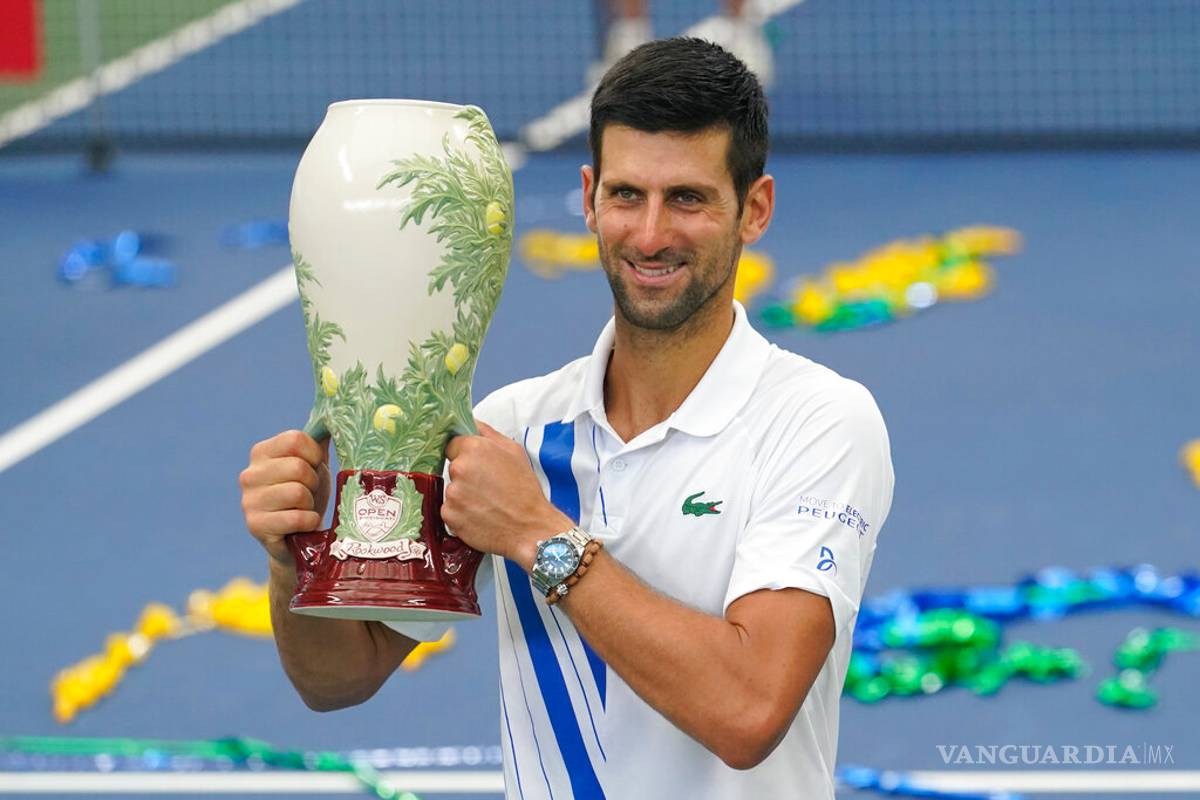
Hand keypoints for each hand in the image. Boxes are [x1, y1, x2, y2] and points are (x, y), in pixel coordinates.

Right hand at [239, 430, 331, 564]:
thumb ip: (319, 438)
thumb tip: (336, 413)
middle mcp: (249, 474)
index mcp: (262, 453)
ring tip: (304, 509)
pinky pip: (296, 517)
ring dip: (311, 504)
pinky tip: (304, 524)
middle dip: (313, 483)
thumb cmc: (308, 496)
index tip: (315, 468)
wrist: (299, 539)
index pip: (296, 439)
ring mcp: (248, 501)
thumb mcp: (314, 464)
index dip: (314, 455)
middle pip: (298, 467)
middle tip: (309, 494)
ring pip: (298, 492)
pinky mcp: (255, 526)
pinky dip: (309, 521)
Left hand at [442, 421, 572, 567]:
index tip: (477, 465)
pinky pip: (450, 510)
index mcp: (474, 449)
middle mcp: (460, 469)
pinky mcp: (450, 516)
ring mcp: (452, 494)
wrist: (531, 529)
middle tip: (487, 487)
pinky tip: (480, 516)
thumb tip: (470, 422)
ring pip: (451, 490)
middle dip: (466, 476)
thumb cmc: (525, 491)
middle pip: (452, 468)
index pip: (453, 444)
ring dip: (463, 496)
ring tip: (486, 503)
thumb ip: (488, 433)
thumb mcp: (514, 452)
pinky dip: (461, 514)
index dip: (465, 454)